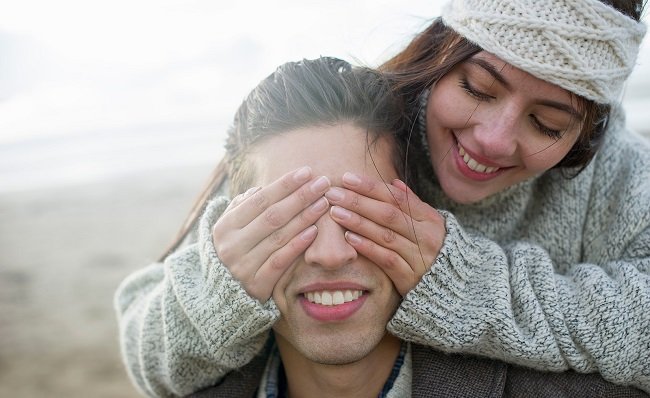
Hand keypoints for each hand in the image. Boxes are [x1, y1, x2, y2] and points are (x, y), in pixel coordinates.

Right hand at [213, 166, 330, 301]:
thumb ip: (244, 206)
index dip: (284, 185)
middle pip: (272, 216)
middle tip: (322, 183)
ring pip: (279, 237)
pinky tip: (314, 231)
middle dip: (300, 197)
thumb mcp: (232, 227)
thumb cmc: (237, 249)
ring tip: (323, 202)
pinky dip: (297, 245)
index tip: (307, 172)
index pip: (260, 200)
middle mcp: (232, 246)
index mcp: (225, 226)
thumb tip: (262, 188)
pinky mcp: (257, 285)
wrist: (223, 292)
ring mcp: (243, 266)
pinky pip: (280, 262)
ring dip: (304, 217)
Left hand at [324, 172, 444, 295]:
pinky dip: (367, 247)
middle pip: (388, 214)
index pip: (396, 197)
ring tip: (336, 212)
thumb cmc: (433, 248)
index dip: (371, 186)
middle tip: (334, 193)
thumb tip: (395, 183)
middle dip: (359, 202)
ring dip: (358, 222)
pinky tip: (349, 238)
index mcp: (429, 219)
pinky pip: (386, 259)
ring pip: (385, 235)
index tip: (348, 178)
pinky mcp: (409, 277)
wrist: (450, 286)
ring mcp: (418, 257)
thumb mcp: (429, 224)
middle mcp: (425, 236)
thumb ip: (412, 204)